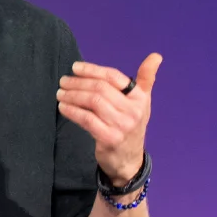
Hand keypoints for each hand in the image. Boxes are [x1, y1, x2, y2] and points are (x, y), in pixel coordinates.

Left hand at [57, 53, 161, 184]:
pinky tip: (63, 108)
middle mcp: (133, 110)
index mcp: (140, 97)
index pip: (113, 77)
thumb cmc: (131, 126)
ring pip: (92, 102)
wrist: (129, 161)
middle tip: (63, 81)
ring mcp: (122, 125)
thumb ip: (146, 79)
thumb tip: (156, 56)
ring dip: (73, 96)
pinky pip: (87, 119)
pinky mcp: (109, 138)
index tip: (75, 67)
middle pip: (100, 89)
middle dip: (78, 82)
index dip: (92, 70)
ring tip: (60, 93)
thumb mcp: (142, 102)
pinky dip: (72, 111)